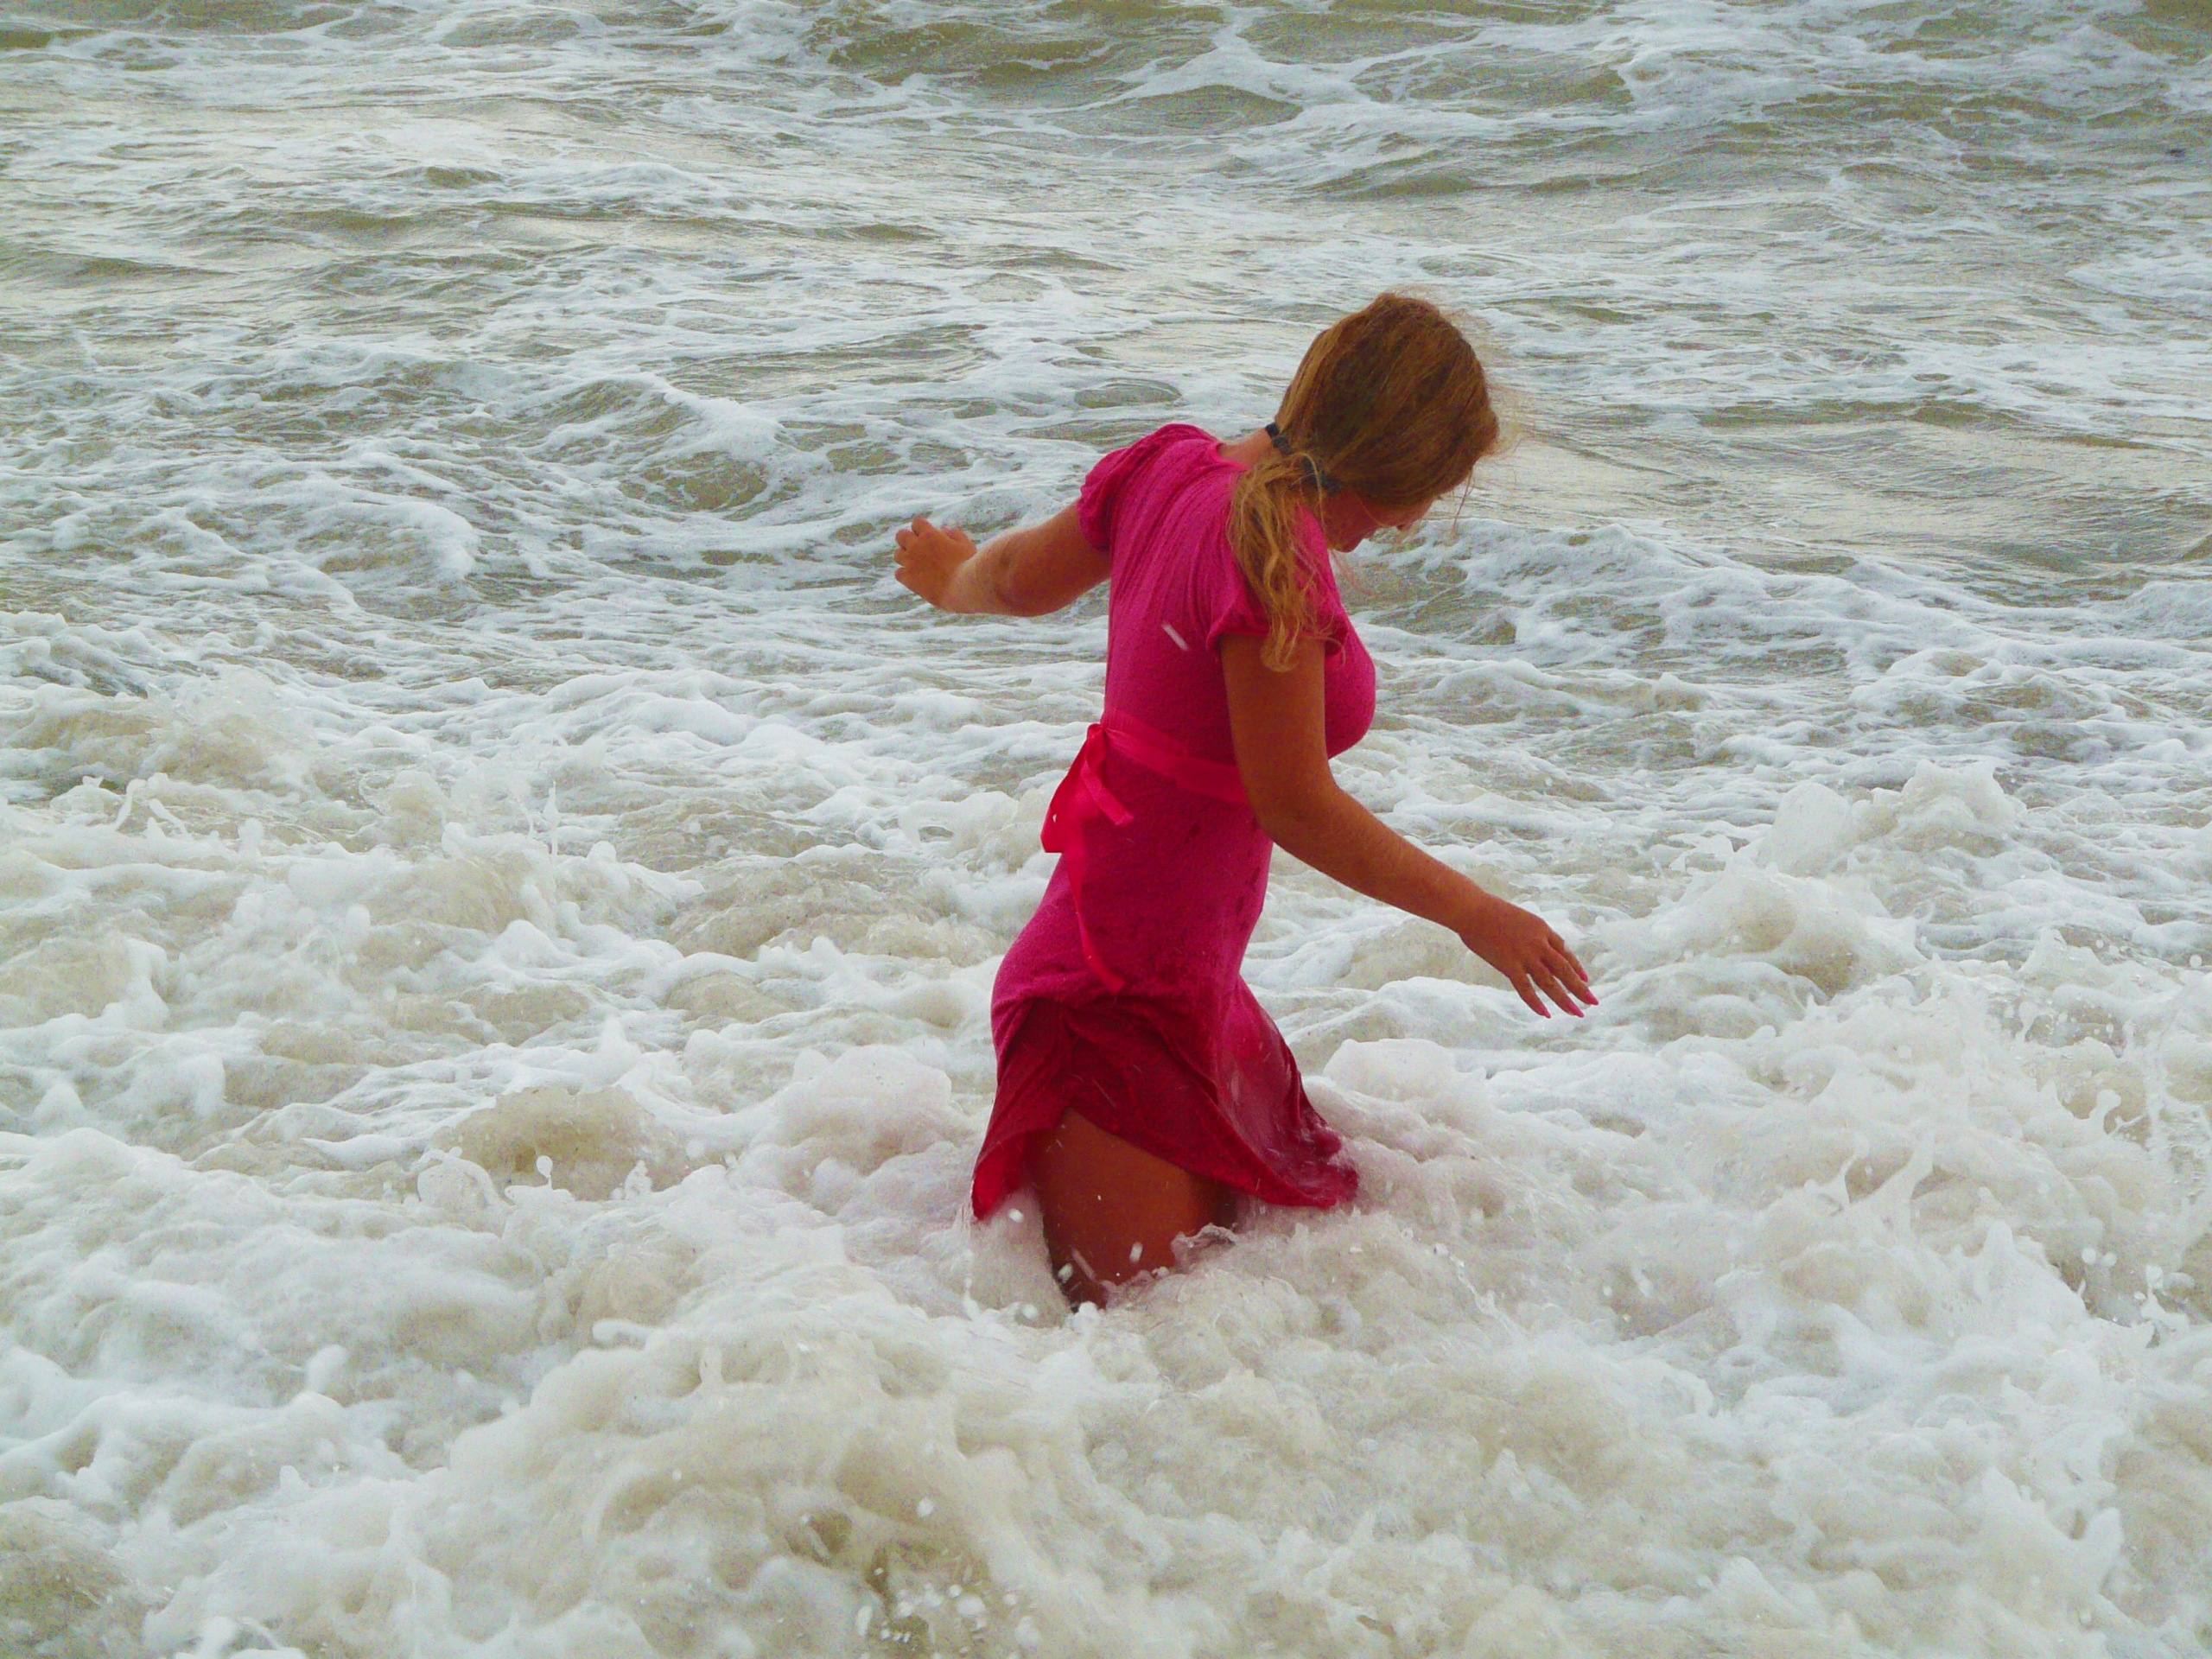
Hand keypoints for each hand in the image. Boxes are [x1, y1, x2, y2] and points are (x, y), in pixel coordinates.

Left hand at [893, 516, 980, 611]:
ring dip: (906, 557)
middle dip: (908, 539)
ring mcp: (910, 563)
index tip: (928, 536)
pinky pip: (898, 573)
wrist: (964, 588)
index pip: (916, 523)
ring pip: (897, 555)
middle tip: (919, 549)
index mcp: (930, 535)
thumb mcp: (966, 545)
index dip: (922, 528)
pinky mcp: (909, 579)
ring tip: (918, 564)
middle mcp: (916, 546)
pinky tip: (916, 578)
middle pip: (901, 535)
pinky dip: (905, 574)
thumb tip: (943, 530)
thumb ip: (954, 534)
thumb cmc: (969, 566)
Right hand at [1456, 890, 1595, 1018]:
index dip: (1577, 967)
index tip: (1586, 979)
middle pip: (1564, 970)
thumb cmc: (1490, 911)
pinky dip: (1536, 1003)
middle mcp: (1539, 944)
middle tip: (1593, 1002)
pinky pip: (1526, 989)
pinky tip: (1546, 1014)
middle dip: (1580, 988)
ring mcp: (1525, 955)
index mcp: (1542, 929)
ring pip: (1550, 982)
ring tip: (1577, 1013)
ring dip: (1565, 1000)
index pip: (1565, 952)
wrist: (1473, 910)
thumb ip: (1529, 934)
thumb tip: (1532, 946)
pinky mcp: (1510, 965)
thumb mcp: (1519, 918)